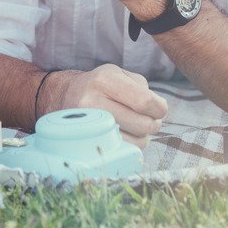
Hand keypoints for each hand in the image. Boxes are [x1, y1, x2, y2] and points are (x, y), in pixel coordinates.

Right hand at [47, 64, 167, 146]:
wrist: (67, 96)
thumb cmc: (102, 85)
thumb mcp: (120, 74)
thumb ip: (143, 88)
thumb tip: (158, 111)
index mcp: (105, 79)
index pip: (144, 101)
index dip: (160, 109)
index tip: (159, 109)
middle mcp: (93, 100)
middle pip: (142, 124)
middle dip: (154, 124)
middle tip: (151, 120)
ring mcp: (89, 124)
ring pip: (135, 142)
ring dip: (144, 137)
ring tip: (138, 127)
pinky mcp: (88, 142)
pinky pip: (123, 152)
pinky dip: (132, 146)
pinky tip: (128, 136)